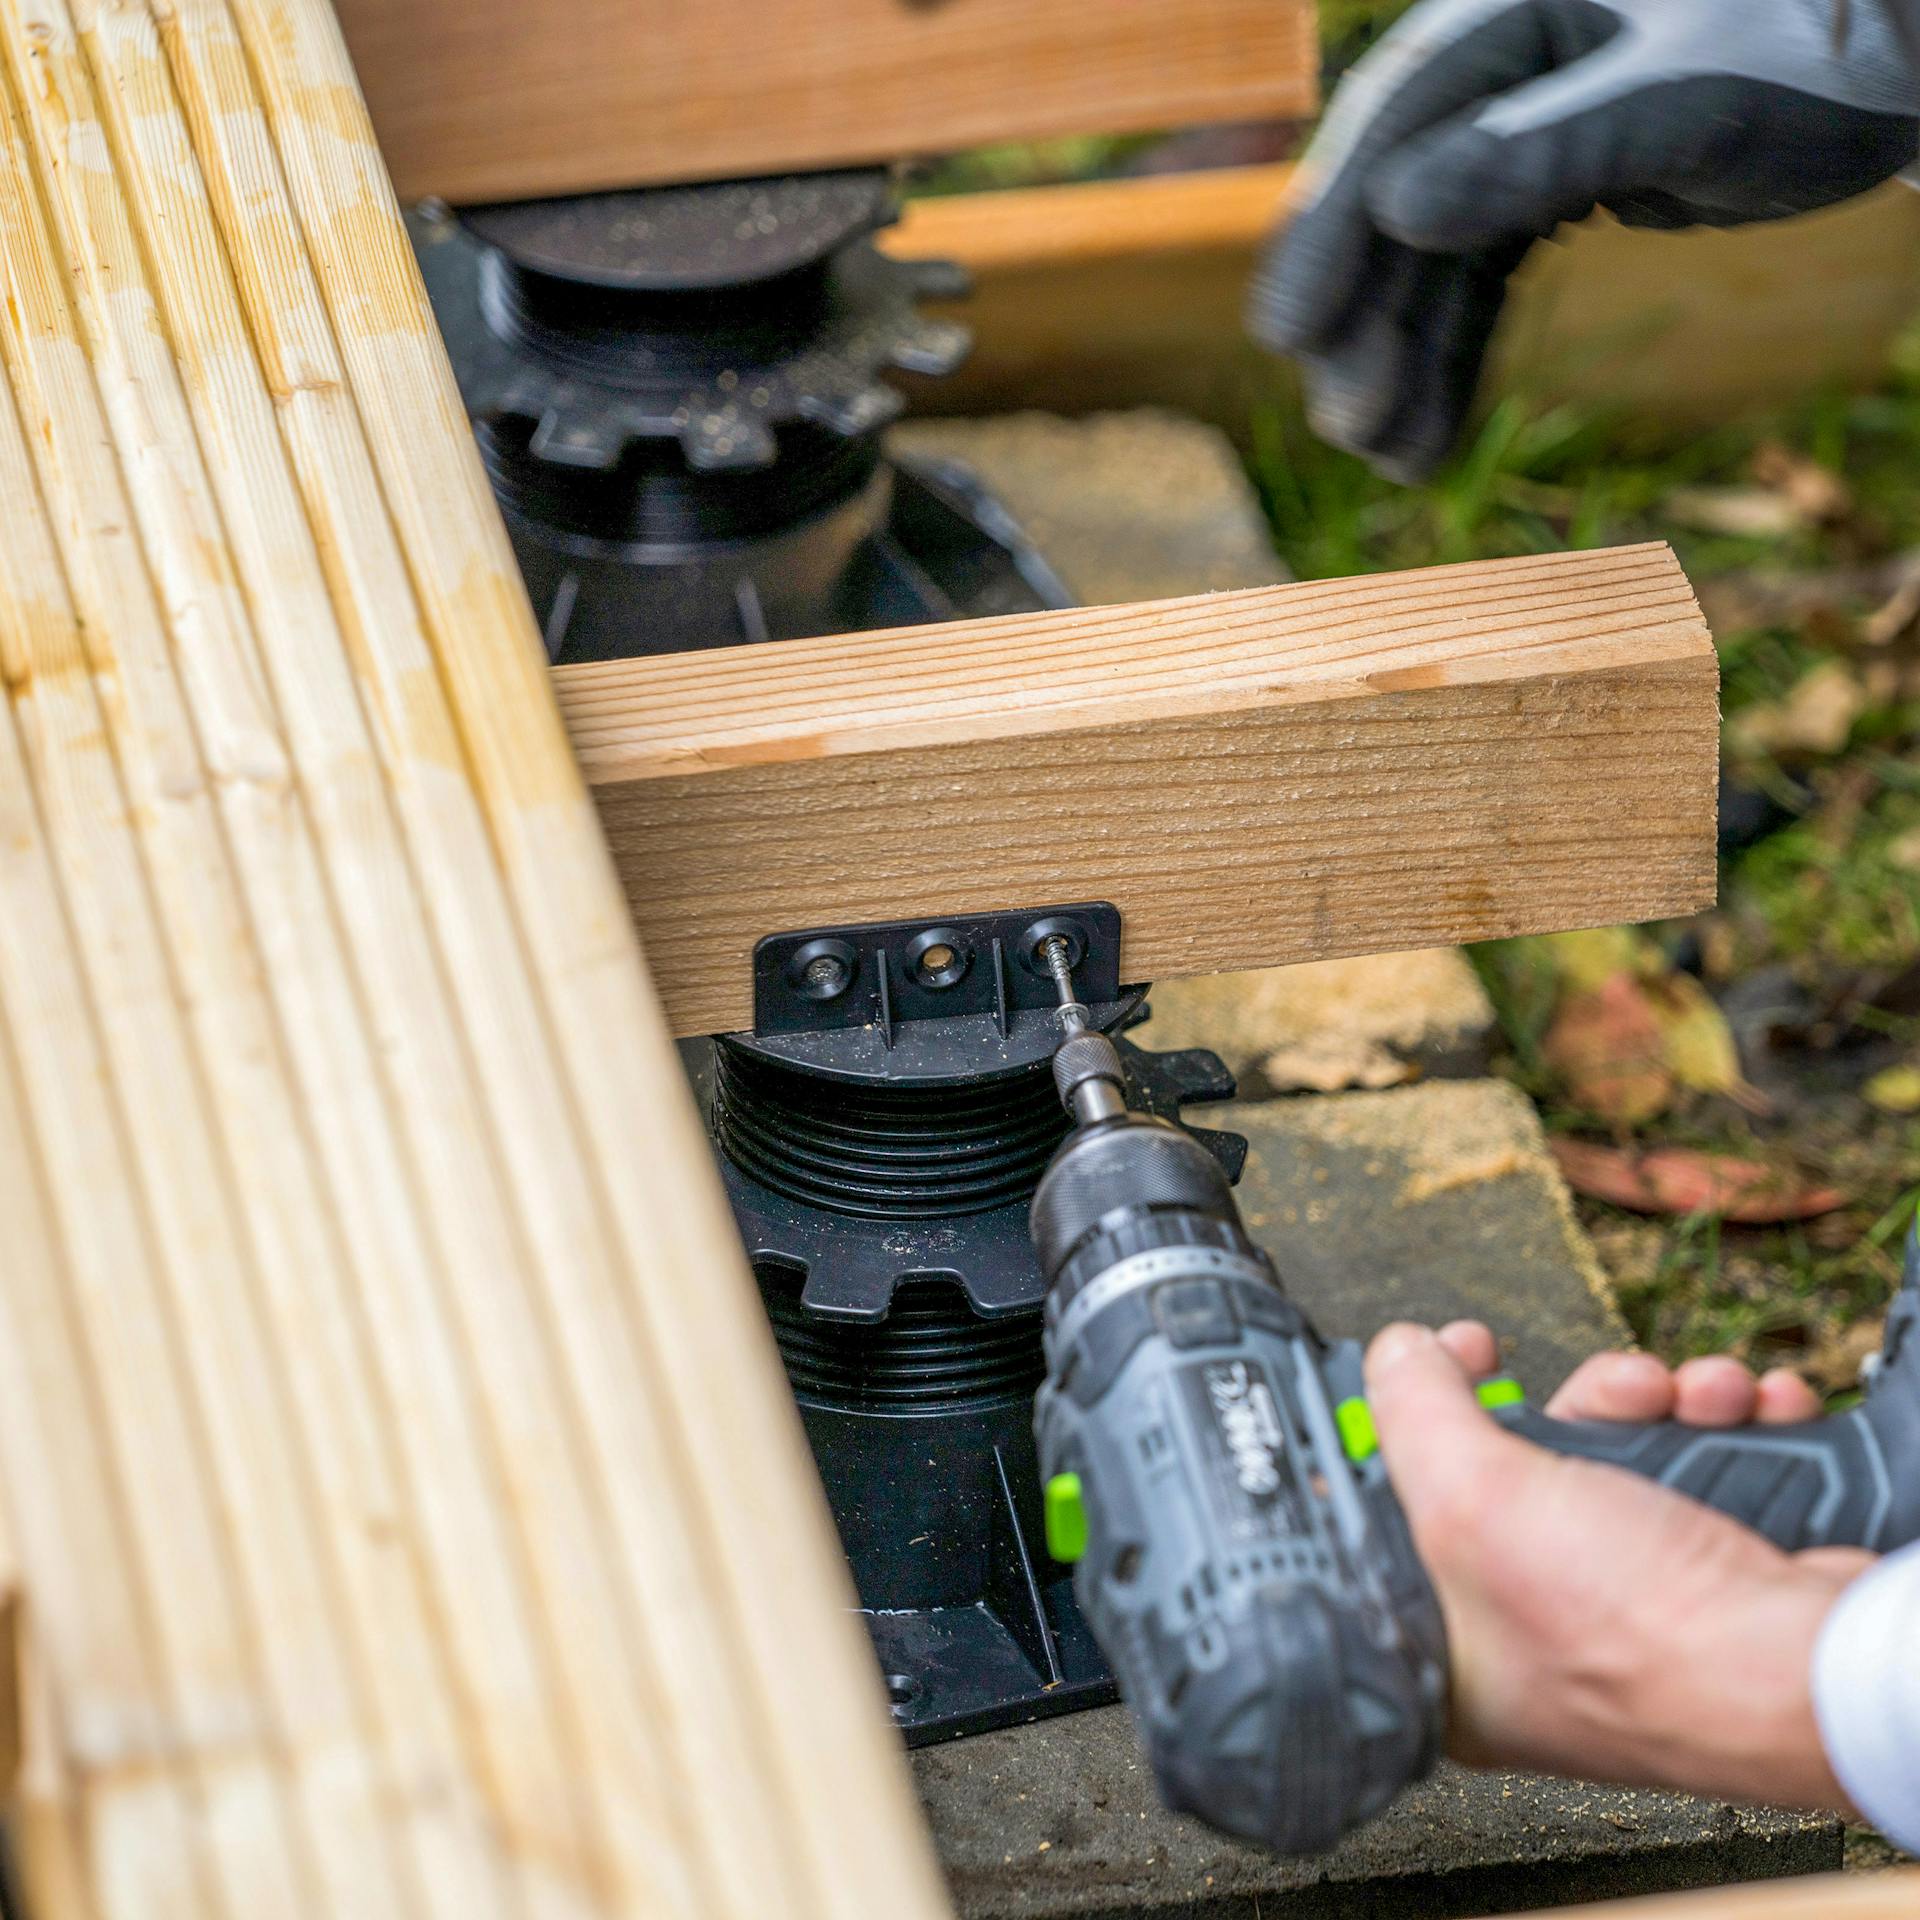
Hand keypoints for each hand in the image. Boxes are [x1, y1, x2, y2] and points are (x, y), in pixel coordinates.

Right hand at [1252, 0, 1919, 480]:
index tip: (1288, 333)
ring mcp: (1513, 134)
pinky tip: (1429, 434)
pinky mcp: (1542, 188)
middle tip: (1348, 423)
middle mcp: (1495, 68)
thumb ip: (1543, 149)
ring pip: (1426, 258)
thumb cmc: (1808, 57)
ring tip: (1389, 457)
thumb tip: (1398, 210)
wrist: (1889, 70)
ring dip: (1402, 361)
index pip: (1394, 119)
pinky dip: (1451, 358)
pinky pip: (1473, 282)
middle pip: (1392, 203)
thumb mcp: (1683, 101)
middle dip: (1365, 321)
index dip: (1331, 228)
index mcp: (1511, 9)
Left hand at [1364, 1321, 1875, 1808]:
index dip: (1424, 1423)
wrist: (1814, 1667)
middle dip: (1582, 1402)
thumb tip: (1397, 1355)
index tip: (1449, 1363)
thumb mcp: (1474, 1497)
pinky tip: (1747, 1411)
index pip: (1406, 1509)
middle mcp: (1537, 1630)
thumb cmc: (1641, 1636)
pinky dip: (1726, 1424)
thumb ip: (1415, 1411)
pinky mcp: (1708, 1579)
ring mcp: (1630, 1604)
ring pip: (1616, 1456)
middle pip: (1522, 1466)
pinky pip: (1699, 1470)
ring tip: (1699, 1397)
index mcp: (1456, 1646)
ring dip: (1664, 1400)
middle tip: (1614, 1387)